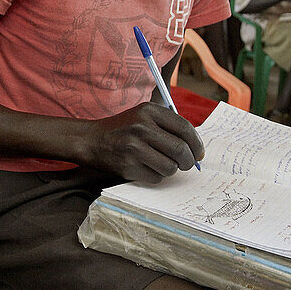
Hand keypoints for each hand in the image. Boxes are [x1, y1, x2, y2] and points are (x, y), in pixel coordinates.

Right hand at [76, 103, 203, 182]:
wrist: (91, 140)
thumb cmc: (123, 129)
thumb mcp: (143, 116)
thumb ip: (167, 126)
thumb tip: (196, 148)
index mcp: (149, 111)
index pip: (185, 128)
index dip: (196, 144)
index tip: (199, 153)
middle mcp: (142, 127)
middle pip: (181, 150)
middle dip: (188, 161)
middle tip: (186, 164)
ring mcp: (134, 147)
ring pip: (170, 167)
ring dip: (169, 170)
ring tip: (159, 164)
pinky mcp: (128, 166)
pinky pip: (156, 178)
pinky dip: (155, 176)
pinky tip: (144, 168)